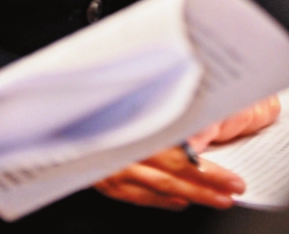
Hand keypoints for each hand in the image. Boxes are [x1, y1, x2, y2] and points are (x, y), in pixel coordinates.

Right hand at [95, 98, 280, 210]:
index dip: (210, 174)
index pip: (181, 160)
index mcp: (136, 129)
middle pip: (174, 177)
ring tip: (217, 200)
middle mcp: (124, 154)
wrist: (55, 108)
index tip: (233, 180)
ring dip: (190, 195)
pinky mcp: (102, 177)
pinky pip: (136, 194)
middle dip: (207, 188)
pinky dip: (160, 199)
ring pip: (158, 188)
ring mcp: (112, 169)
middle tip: (233, 191)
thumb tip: (201, 109)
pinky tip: (179, 200)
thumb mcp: (137, 88)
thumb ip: (164, 103)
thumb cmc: (99, 92)